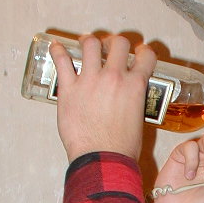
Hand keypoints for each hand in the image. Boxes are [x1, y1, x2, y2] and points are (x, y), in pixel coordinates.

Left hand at [50, 34, 156, 162]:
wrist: (103, 160)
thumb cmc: (121, 148)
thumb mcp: (138, 119)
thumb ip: (133, 101)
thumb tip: (126, 98)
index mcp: (135, 86)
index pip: (146, 56)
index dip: (144, 52)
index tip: (139, 52)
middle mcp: (114, 77)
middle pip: (118, 43)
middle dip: (115, 43)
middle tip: (109, 48)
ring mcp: (90, 80)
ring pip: (90, 43)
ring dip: (89, 42)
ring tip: (86, 45)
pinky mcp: (69, 88)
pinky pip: (61, 60)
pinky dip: (58, 51)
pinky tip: (57, 48)